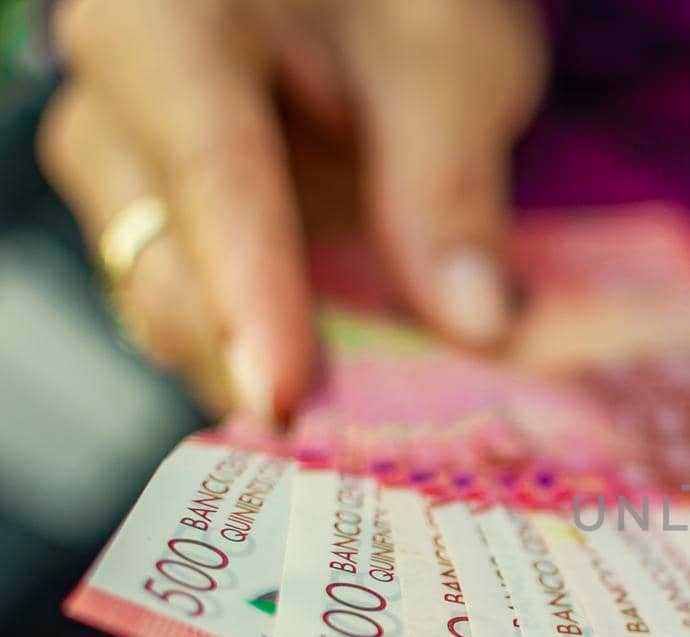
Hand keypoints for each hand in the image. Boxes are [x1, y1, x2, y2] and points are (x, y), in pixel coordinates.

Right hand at [39, 0, 542, 417]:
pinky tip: (334, 392)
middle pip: (160, 254)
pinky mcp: (168, 221)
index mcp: (166, 16)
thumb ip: (450, 184)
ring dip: (255, 367)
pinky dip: (263, 352)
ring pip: (163, 297)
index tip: (284, 392)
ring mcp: (130, 166)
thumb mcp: (452, 56)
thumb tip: (475, 324)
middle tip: (343, 444)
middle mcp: (116, 96)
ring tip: (349, 431)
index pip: (208, 170)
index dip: (249, 293)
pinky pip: (194, 306)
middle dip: (247, 355)